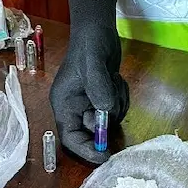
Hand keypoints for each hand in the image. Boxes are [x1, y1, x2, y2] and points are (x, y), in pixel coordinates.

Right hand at [50, 0, 129, 165]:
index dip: (87, 150)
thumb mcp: (94, 64)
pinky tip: (117, 80)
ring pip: (109, 121)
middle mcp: (75, 108)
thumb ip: (99, 87)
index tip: (106, 156)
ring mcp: (90, 104)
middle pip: (93, 133)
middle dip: (108, 120)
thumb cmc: (90, 45)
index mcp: (64, 104)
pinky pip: (117, 110)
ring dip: (118, 105)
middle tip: (115, 98)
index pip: (71, 138)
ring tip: (114, 81)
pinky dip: (122, 98)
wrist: (99, 31)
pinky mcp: (103, 99)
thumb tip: (105, 110)